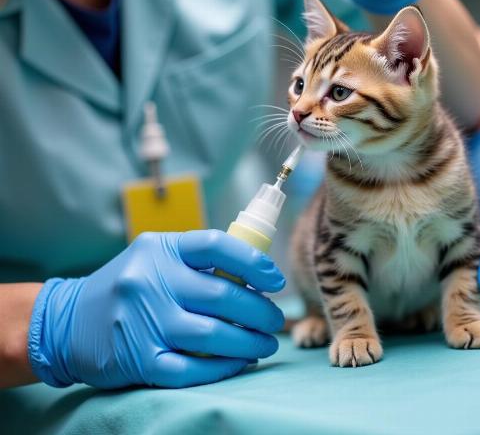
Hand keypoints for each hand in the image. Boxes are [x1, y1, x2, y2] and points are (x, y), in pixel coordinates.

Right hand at [28, 230, 285, 388]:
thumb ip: (197, 261)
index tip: (276, 280)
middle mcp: (151, 281)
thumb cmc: (128, 284)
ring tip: (266, 344)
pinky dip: (223, 368)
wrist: (68, 320)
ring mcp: (143, 322)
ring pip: (213, 335)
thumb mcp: (156, 256)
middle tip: (275, 320)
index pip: (217, 246)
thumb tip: (254, 275)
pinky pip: (191, 368)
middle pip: (223, 295)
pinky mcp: (137, 359)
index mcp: (161, 248)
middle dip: (260, 311)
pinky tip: (239, 363)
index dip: (255, 262)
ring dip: (249, 343)